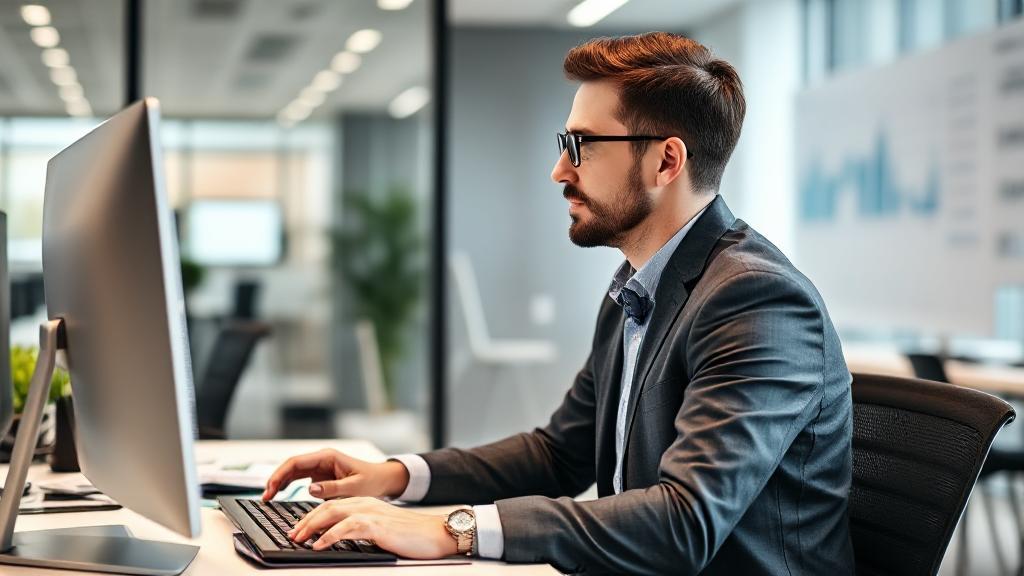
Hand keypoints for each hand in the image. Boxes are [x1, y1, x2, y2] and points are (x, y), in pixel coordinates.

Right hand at [261, 449, 409, 500]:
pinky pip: (298, 478)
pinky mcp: (319, 475)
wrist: (382, 480)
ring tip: (268, 498)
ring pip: (292, 472)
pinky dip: (288, 485)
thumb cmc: (371, 481)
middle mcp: (320, 459)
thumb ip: (332, 488)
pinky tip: (279, 494)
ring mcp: (319, 466)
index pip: (296, 462)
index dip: (280, 474)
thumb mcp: (354, 487)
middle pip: (290, 466)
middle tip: (265, 497)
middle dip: (275, 479)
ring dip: (279, 483)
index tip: (271, 488)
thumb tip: (310, 488)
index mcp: (327, 457)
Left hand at [287, 497, 457, 558]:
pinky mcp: (377, 526)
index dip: (311, 516)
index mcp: (366, 503)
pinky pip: (347, 528)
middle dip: (306, 520)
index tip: (298, 528)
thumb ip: (361, 529)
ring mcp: (372, 513)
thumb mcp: (381, 529)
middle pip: (327, 507)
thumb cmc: (411, 535)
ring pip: (333, 514)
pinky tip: (319, 545)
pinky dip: (329, 536)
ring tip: (299, 539)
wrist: (435, 534)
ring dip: (312, 527)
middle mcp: (366, 504)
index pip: (331, 505)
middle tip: (292, 534)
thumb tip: (338, 540)